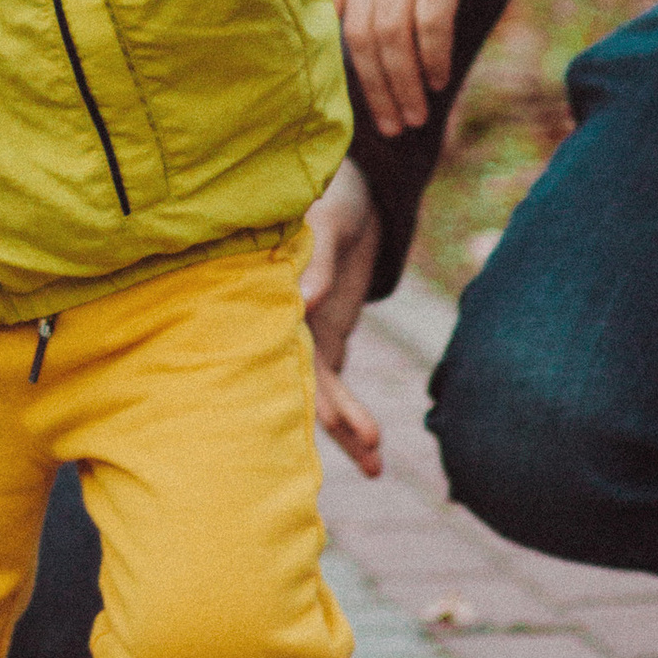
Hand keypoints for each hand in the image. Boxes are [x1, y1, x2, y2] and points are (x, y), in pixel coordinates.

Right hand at [302, 156, 382, 476]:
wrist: (351, 190)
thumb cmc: (334, 197)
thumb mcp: (328, 222)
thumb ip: (317, 261)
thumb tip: (305, 302)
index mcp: (280, 296)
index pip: (288, 348)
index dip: (308, 383)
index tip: (334, 418)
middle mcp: (290, 322)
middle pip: (307, 380)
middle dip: (337, 416)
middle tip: (372, 444)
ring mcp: (309, 335)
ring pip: (323, 393)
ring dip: (346, 429)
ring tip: (376, 466)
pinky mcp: (328, 337)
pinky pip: (336, 387)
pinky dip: (351, 418)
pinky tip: (373, 455)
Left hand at [326, 0, 550, 137]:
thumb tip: (364, 53)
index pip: (335, 16)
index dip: (348, 67)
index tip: (365, 106)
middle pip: (360, 31)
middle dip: (375, 88)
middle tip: (393, 128)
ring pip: (390, 30)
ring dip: (403, 83)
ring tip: (416, 118)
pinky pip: (430, 16)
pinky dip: (432, 56)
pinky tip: (439, 81)